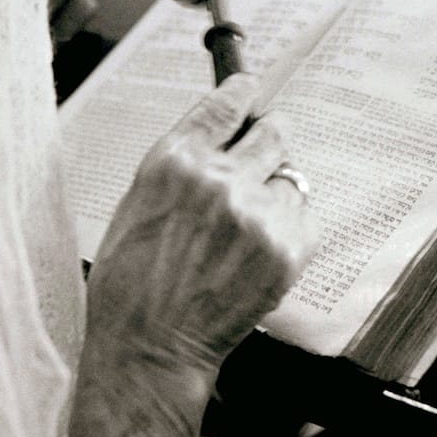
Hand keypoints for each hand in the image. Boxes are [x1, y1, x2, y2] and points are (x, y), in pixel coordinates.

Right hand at [67, 74, 318, 436]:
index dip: (242, 94)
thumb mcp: (140, 201)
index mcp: (174, 160)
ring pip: (291, 176)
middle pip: (274, 130)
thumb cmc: (133, 281)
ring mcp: (257, 215)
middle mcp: (219, 179)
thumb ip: (184, 162)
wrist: (149, 347)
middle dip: (268, 140)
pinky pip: (303, 216)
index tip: (249, 89)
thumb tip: (222, 131)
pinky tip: (256, 251)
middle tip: (260, 158)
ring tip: (245, 228)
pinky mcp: (286, 249)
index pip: (226, 103)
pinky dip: (287, 228)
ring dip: (274, 193)